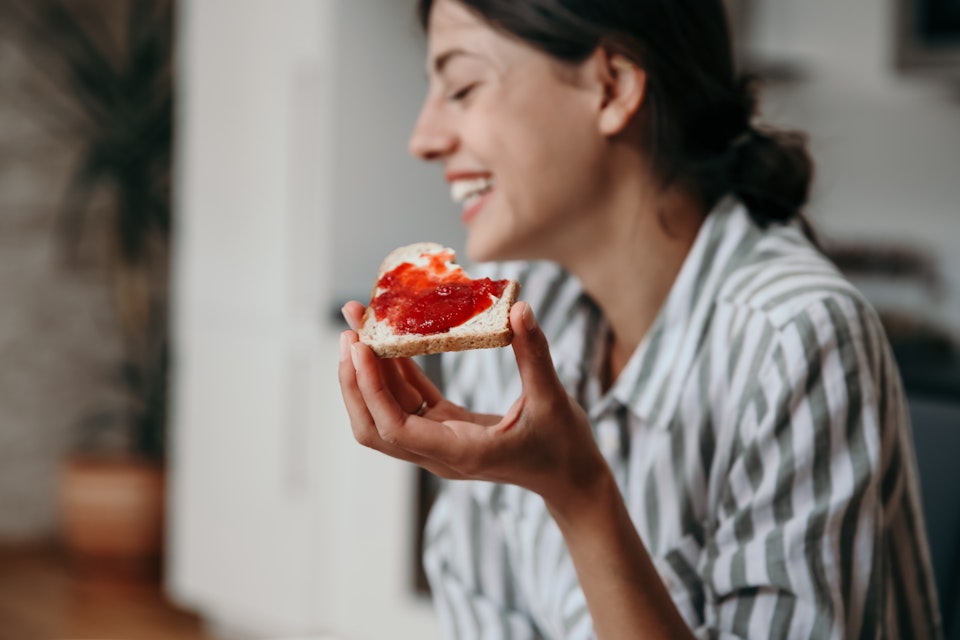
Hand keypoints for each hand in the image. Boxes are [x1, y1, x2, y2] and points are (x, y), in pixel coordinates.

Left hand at [338, 301, 608, 504]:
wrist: (571, 479)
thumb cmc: (565, 447)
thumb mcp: (553, 399)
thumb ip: (534, 355)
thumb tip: (520, 309)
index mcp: (460, 451)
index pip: (395, 428)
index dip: (371, 389)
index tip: (361, 346)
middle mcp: (440, 452)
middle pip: (375, 425)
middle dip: (355, 381)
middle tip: (350, 331)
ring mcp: (440, 442)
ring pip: (387, 412)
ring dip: (369, 373)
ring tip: (359, 325)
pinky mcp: (447, 429)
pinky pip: (410, 402)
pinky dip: (396, 373)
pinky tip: (390, 340)